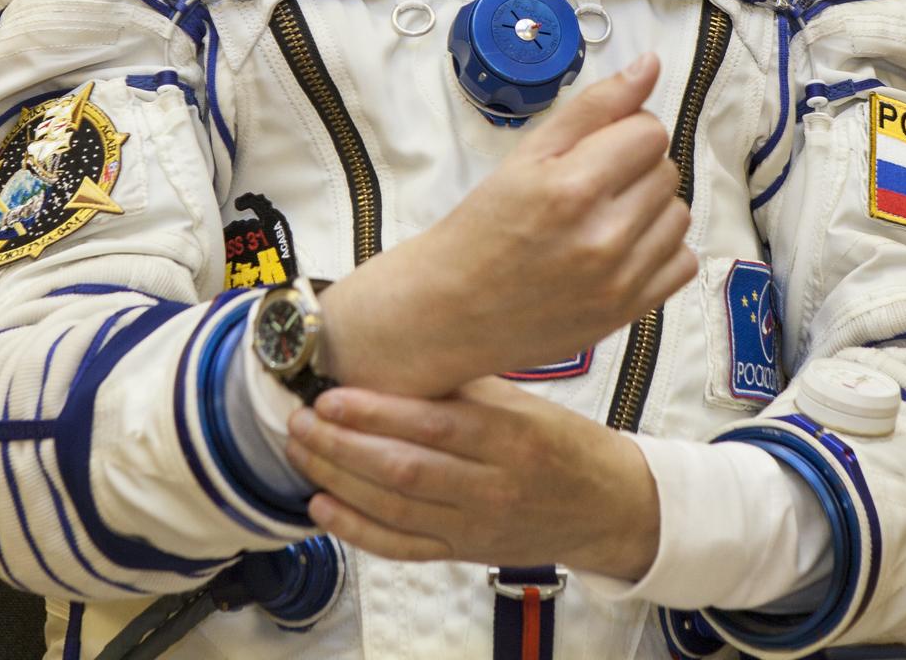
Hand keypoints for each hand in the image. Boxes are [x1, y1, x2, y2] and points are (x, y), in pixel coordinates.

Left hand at [285, 378, 659, 579]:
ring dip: (339, 480)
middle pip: (403, 470)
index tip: (330, 394)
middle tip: (299, 419)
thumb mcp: (523, 400)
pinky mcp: (463, 552)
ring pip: (395, 509)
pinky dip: (357, 530)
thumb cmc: (561, 442)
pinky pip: (402, 547)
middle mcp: (491, 484)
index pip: (430, 424)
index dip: (373, 412)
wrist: (605, 506)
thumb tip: (397, 353)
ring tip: (301, 451)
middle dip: (341, 445)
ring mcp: (475, 525)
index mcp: (510, 434)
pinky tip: (322, 506)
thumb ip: (465, 385)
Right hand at [319, 53, 696, 395]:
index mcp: (573, 186)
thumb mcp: (527, 156)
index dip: (624, 130)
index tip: (596, 147)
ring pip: (679, 214)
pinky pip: (682, 263)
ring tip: (604, 216)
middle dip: (635, 167)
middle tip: (590, 183)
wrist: (453, 310)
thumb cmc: (484, 227)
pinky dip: (660, 251)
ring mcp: (621, 280)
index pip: (650, 131)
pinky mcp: (630, 312)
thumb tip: (649, 66)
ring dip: (650, 208)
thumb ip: (594, 107)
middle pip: (667, 170)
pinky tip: (621, 250)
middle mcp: (604, 235)